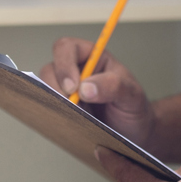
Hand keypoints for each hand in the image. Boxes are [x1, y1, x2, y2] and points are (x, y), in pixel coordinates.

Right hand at [39, 37, 156, 148]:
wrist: (135, 133)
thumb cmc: (134, 108)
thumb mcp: (132, 95)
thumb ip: (113, 86)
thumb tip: (85, 88)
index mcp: (93, 58)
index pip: (67, 48)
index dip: (65, 64)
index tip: (73, 87)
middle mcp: (76, 71)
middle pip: (50, 68)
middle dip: (56, 86)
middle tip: (70, 105)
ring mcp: (66, 91)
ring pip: (45, 89)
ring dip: (55, 102)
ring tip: (75, 116)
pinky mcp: (62, 109)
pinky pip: (48, 108)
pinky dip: (53, 114)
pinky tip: (68, 123)